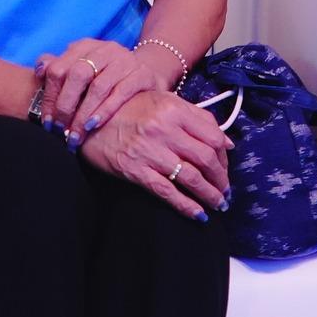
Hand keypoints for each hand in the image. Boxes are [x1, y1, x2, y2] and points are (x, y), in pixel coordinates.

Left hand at [36, 40, 168, 143]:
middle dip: (65, 105)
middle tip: (59, 130)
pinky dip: (105, 111)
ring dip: (83, 114)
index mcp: (85, 46)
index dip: (49, 96)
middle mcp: (105, 49)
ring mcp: (125, 60)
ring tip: (74, 135)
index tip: (47, 121)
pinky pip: (121, 93)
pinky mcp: (142, 74)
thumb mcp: (81, 67)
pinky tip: (93, 126)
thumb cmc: (105, 76)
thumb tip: (39, 70)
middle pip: (78, 75)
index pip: (59, 68)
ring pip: (99, 87)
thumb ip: (59, 67)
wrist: (146, 73)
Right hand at [80, 89, 232, 219]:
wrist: (89, 119)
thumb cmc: (129, 109)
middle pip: (205, 158)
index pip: (213, 136)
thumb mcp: (163, 102)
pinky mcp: (135, 170)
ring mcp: (149, 150)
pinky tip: (198, 215)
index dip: (224, 156)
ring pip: (190, 177)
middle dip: (221, 179)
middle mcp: (164, 128)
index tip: (226, 167)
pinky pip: (167, 192)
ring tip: (218, 204)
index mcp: (174, 109)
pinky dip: (186, 206)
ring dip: (209, 194)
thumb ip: (196, 117)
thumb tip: (226, 142)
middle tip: (226, 191)